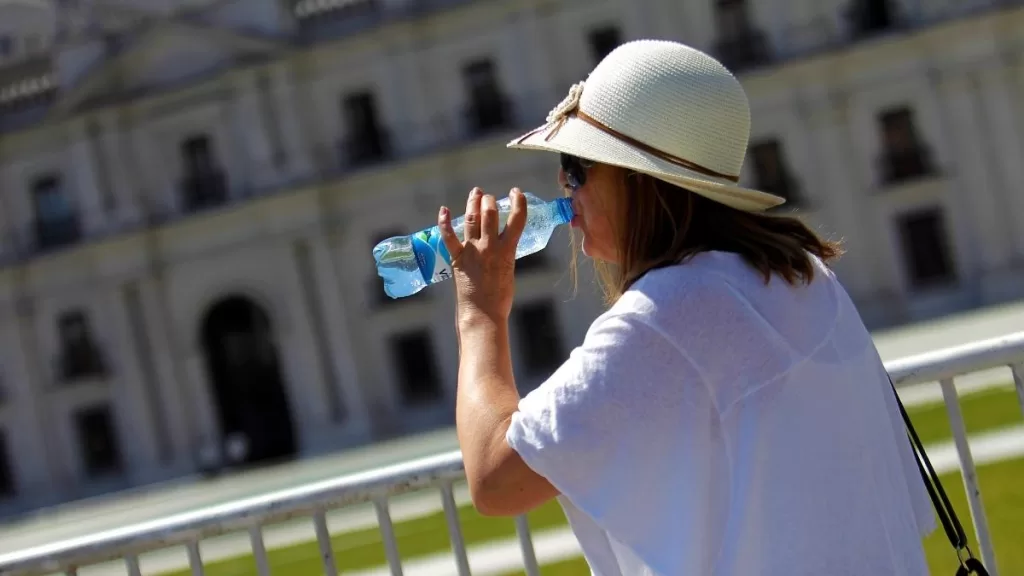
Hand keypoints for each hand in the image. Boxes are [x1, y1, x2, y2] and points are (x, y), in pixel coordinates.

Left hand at [439, 187, 527, 326]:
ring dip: (473, 203)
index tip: (516, 192)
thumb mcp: (509, 271)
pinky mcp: (457, 259)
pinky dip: (445, 222)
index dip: (518, 202)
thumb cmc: (499, 298)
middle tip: (488, 197)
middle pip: (490, 213)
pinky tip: (444, 210)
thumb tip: (502, 244)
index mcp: (507, 251)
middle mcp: (490, 247)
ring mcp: (473, 251)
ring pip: (472, 219)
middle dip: (489, 201)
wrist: (483, 314)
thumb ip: (505, 254)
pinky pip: (449, 237)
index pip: (517, 219)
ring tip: (476, 193)